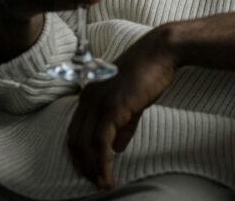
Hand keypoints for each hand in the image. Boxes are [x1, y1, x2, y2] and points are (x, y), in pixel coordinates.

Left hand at [67, 28, 177, 187]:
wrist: (160, 52)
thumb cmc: (148, 72)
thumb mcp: (131, 101)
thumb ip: (123, 125)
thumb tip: (117, 148)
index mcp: (90, 95)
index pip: (75, 130)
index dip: (79, 153)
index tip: (89, 168)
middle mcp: (88, 99)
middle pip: (75, 140)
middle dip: (83, 165)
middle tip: (94, 181)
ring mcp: (99, 103)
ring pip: (86, 145)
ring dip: (92, 169)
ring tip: (102, 184)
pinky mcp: (112, 108)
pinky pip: (101, 144)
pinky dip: (103, 164)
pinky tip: (109, 176)